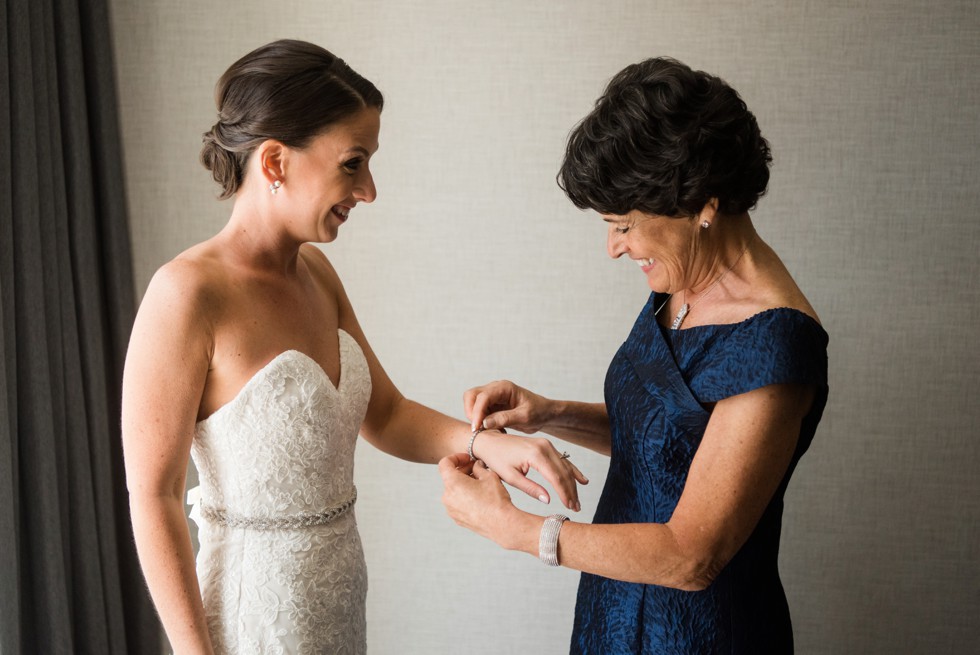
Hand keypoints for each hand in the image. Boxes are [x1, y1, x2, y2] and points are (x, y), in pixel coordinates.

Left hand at [439, 453, 518, 547]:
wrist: (501, 524)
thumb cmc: (495, 500)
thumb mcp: (489, 476)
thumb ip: (479, 468)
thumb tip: (476, 466)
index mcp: (452, 483)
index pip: (445, 464)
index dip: (456, 457)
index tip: (467, 458)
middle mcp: (448, 497)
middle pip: (450, 477)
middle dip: (463, 470)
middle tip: (477, 468)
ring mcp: (451, 509)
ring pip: (454, 491)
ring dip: (464, 484)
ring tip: (480, 483)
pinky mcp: (457, 518)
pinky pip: (457, 503)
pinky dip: (464, 496)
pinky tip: (479, 496)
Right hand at [464, 380, 552, 432]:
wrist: (545, 414)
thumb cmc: (539, 412)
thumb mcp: (525, 417)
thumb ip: (505, 419)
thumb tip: (484, 423)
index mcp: (504, 388)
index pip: (483, 397)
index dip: (477, 412)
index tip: (476, 428)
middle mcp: (495, 389)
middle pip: (471, 395)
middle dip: (470, 412)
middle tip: (477, 430)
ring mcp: (492, 397)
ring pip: (471, 403)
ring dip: (474, 417)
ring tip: (485, 431)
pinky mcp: (491, 406)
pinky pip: (478, 412)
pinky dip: (479, 421)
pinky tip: (491, 430)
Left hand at [472, 429, 587, 511]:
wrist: (490, 441)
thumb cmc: (497, 459)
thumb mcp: (511, 477)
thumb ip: (530, 488)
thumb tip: (548, 500)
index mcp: (535, 455)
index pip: (556, 478)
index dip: (564, 494)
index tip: (569, 507)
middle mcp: (544, 447)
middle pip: (564, 473)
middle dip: (571, 491)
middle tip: (576, 508)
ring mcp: (546, 444)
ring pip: (565, 467)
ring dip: (573, 484)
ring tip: (577, 501)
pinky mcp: (546, 445)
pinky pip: (563, 460)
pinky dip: (572, 471)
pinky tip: (582, 481)